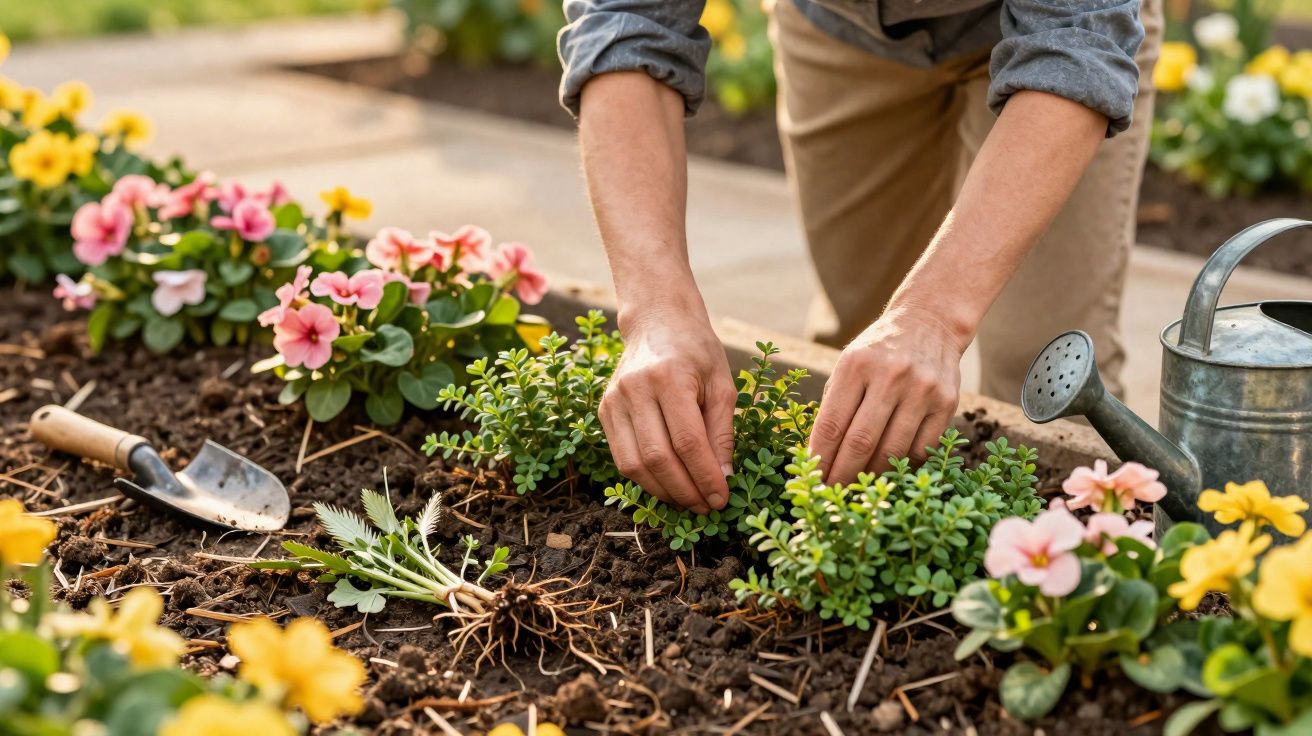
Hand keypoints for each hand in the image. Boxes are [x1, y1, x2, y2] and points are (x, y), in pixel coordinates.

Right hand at [600, 308, 735, 514]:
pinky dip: (645, 478)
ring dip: (662, 491)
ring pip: (634, 464)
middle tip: (706, 506)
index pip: (687, 442)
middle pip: (658, 458)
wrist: (657, 321)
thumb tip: (722, 479)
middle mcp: (636, 388)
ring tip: (687, 501)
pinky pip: (621, 456)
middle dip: (685, 490)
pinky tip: (667, 484)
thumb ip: (721, 432)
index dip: (705, 476)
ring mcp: (614, 400)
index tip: (721, 499)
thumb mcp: (722, 384)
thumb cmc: (696, 351)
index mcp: (670, 377)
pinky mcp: (604, 409)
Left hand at [809, 304, 969, 484]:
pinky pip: (922, 448)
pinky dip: (903, 467)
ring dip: (873, 476)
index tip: (812, 480)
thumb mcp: (849, 364)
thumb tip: (819, 455)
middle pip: (861, 442)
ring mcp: (922, 389)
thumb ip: (835, 404)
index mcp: (856, 365)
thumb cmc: (878, 350)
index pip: (833, 424)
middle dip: (843, 474)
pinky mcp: (947, 402)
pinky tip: (890, 474)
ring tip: (860, 489)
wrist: (929, 322)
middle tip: (832, 495)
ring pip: (893, 450)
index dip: (820, 458)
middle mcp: (890, 375)